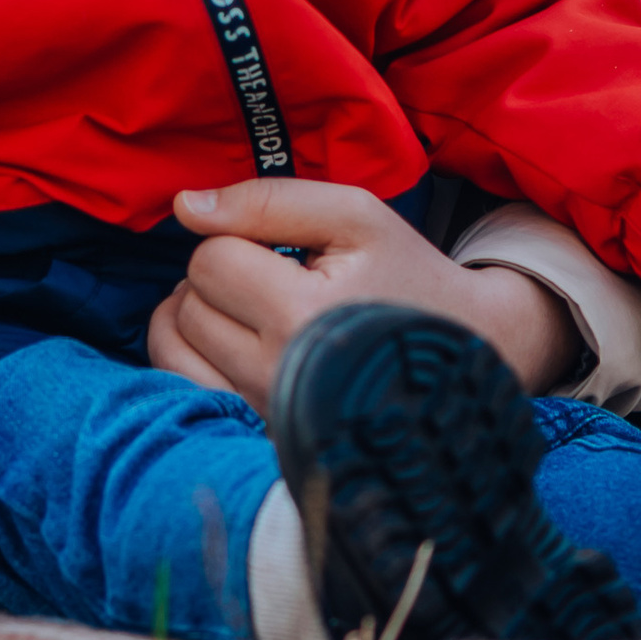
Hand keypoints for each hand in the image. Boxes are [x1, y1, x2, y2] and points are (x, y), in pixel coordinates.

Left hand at [145, 179, 584, 409]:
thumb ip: (267, 200)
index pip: (211, 261)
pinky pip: (185, 390)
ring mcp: (265, 416)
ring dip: (196, 315)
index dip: (238, 239)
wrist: (465, 358)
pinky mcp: (260, 438)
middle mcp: (277, 377)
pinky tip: (228, 339)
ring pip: (175, 348)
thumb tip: (183, 207)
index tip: (285, 250)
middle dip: (220, 277)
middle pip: (190, 305)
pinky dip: (190, 356)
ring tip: (246, 304)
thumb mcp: (355, 216)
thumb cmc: (408, 276)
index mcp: (303, 317)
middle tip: (273, 276)